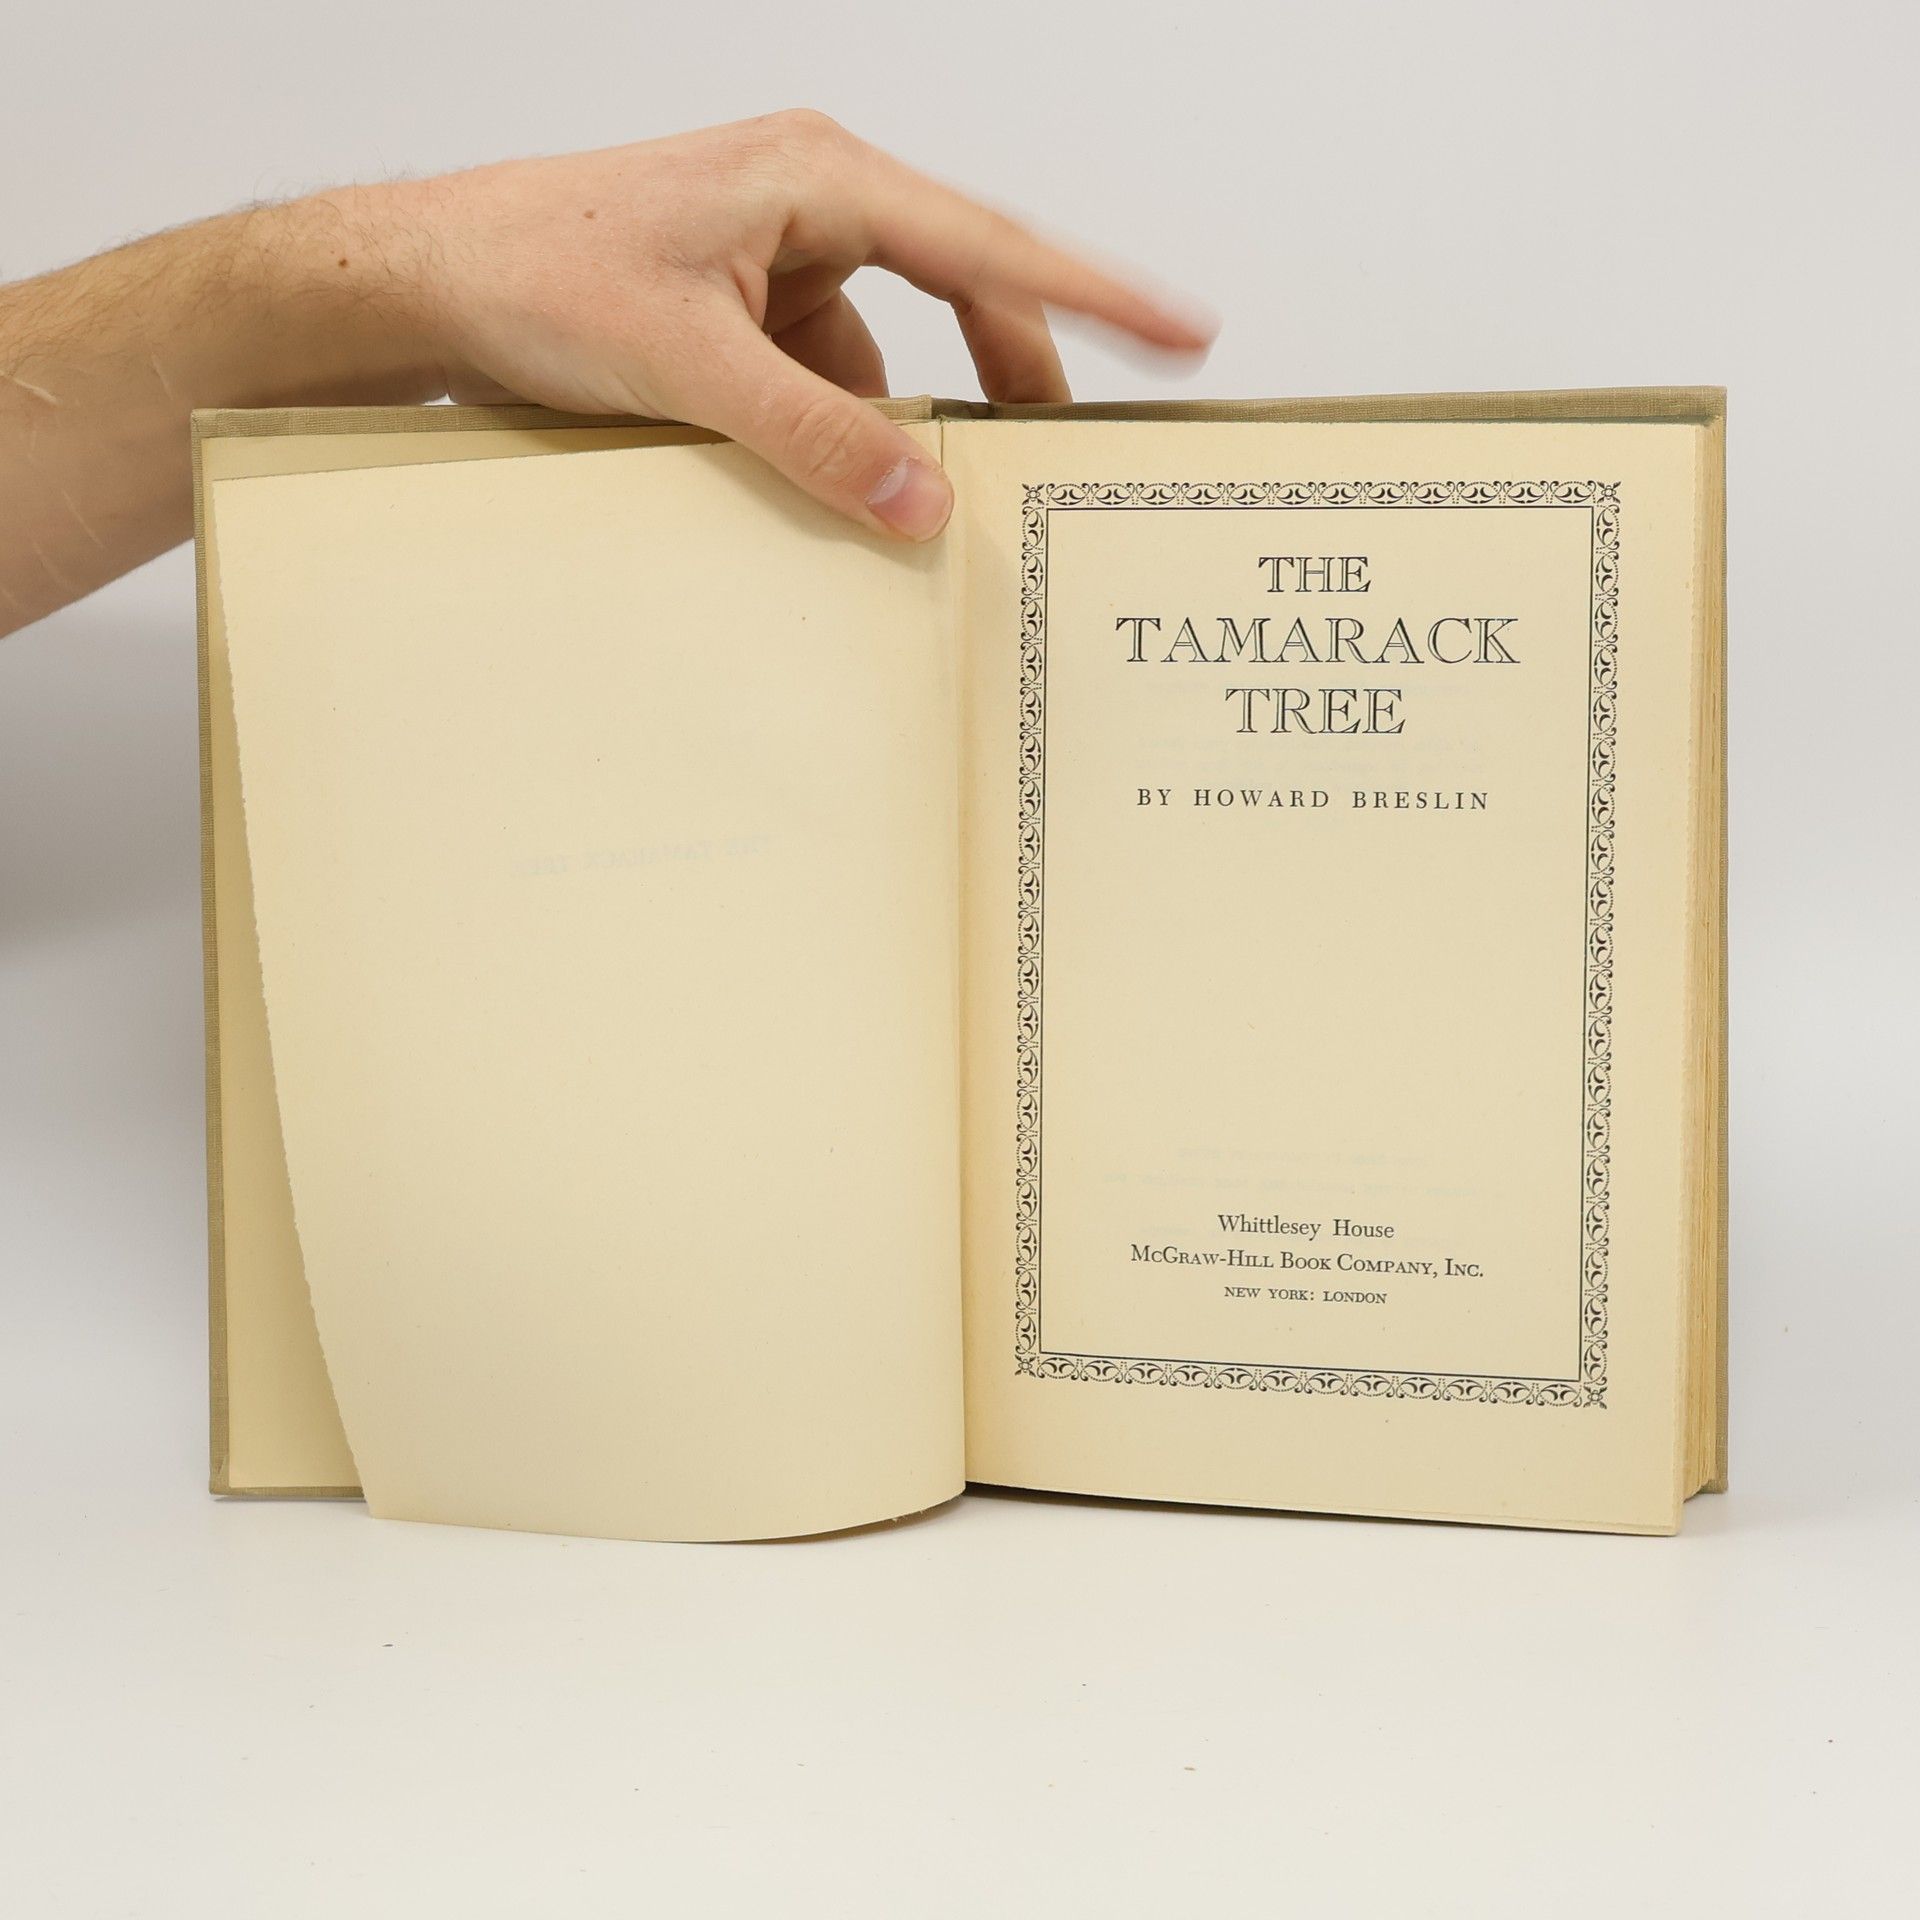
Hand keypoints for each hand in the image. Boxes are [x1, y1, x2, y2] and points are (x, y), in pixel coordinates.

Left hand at [365, 112, 1213, 539]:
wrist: (427, 282)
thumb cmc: (535, 270)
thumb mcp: (688, 365)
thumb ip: (815, 436)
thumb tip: (924, 502)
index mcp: (818, 178)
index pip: (989, 243)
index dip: (1096, 293)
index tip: (1183, 330)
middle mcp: (814, 207)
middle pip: (960, 296)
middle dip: (1008, 377)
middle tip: (1058, 461)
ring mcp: (781, 264)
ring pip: (892, 354)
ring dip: (906, 427)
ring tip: (934, 501)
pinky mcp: (749, 316)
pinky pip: (831, 384)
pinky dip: (842, 438)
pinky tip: (834, 493)